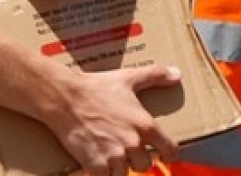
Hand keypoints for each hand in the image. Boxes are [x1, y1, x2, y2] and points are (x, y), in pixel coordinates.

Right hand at [48, 65, 179, 175]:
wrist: (64, 97)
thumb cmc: (95, 87)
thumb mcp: (127, 78)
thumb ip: (154, 75)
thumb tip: (177, 74)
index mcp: (145, 125)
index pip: (170, 150)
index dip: (167, 153)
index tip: (161, 153)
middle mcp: (133, 144)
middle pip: (145, 164)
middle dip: (135, 158)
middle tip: (123, 148)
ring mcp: (115, 156)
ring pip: (124, 173)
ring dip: (116, 167)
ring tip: (107, 155)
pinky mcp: (96, 165)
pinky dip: (100, 173)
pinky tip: (95, 163)